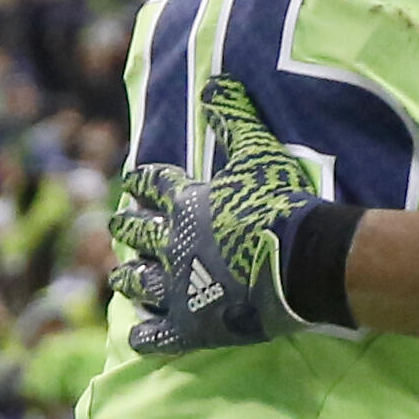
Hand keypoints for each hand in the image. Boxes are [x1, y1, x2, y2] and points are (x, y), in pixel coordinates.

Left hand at [112, 77, 342, 354]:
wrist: (301, 261)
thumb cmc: (280, 205)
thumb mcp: (259, 152)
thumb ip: (234, 119)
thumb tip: (213, 83)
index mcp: (185, 202)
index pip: (152, 186)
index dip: (141, 183)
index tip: (132, 182)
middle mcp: (171, 244)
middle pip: (137, 233)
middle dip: (126, 227)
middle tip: (118, 226)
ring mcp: (177, 289)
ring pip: (139, 283)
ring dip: (127, 278)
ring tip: (118, 276)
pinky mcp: (190, 327)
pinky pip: (158, 335)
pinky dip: (145, 335)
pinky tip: (135, 335)